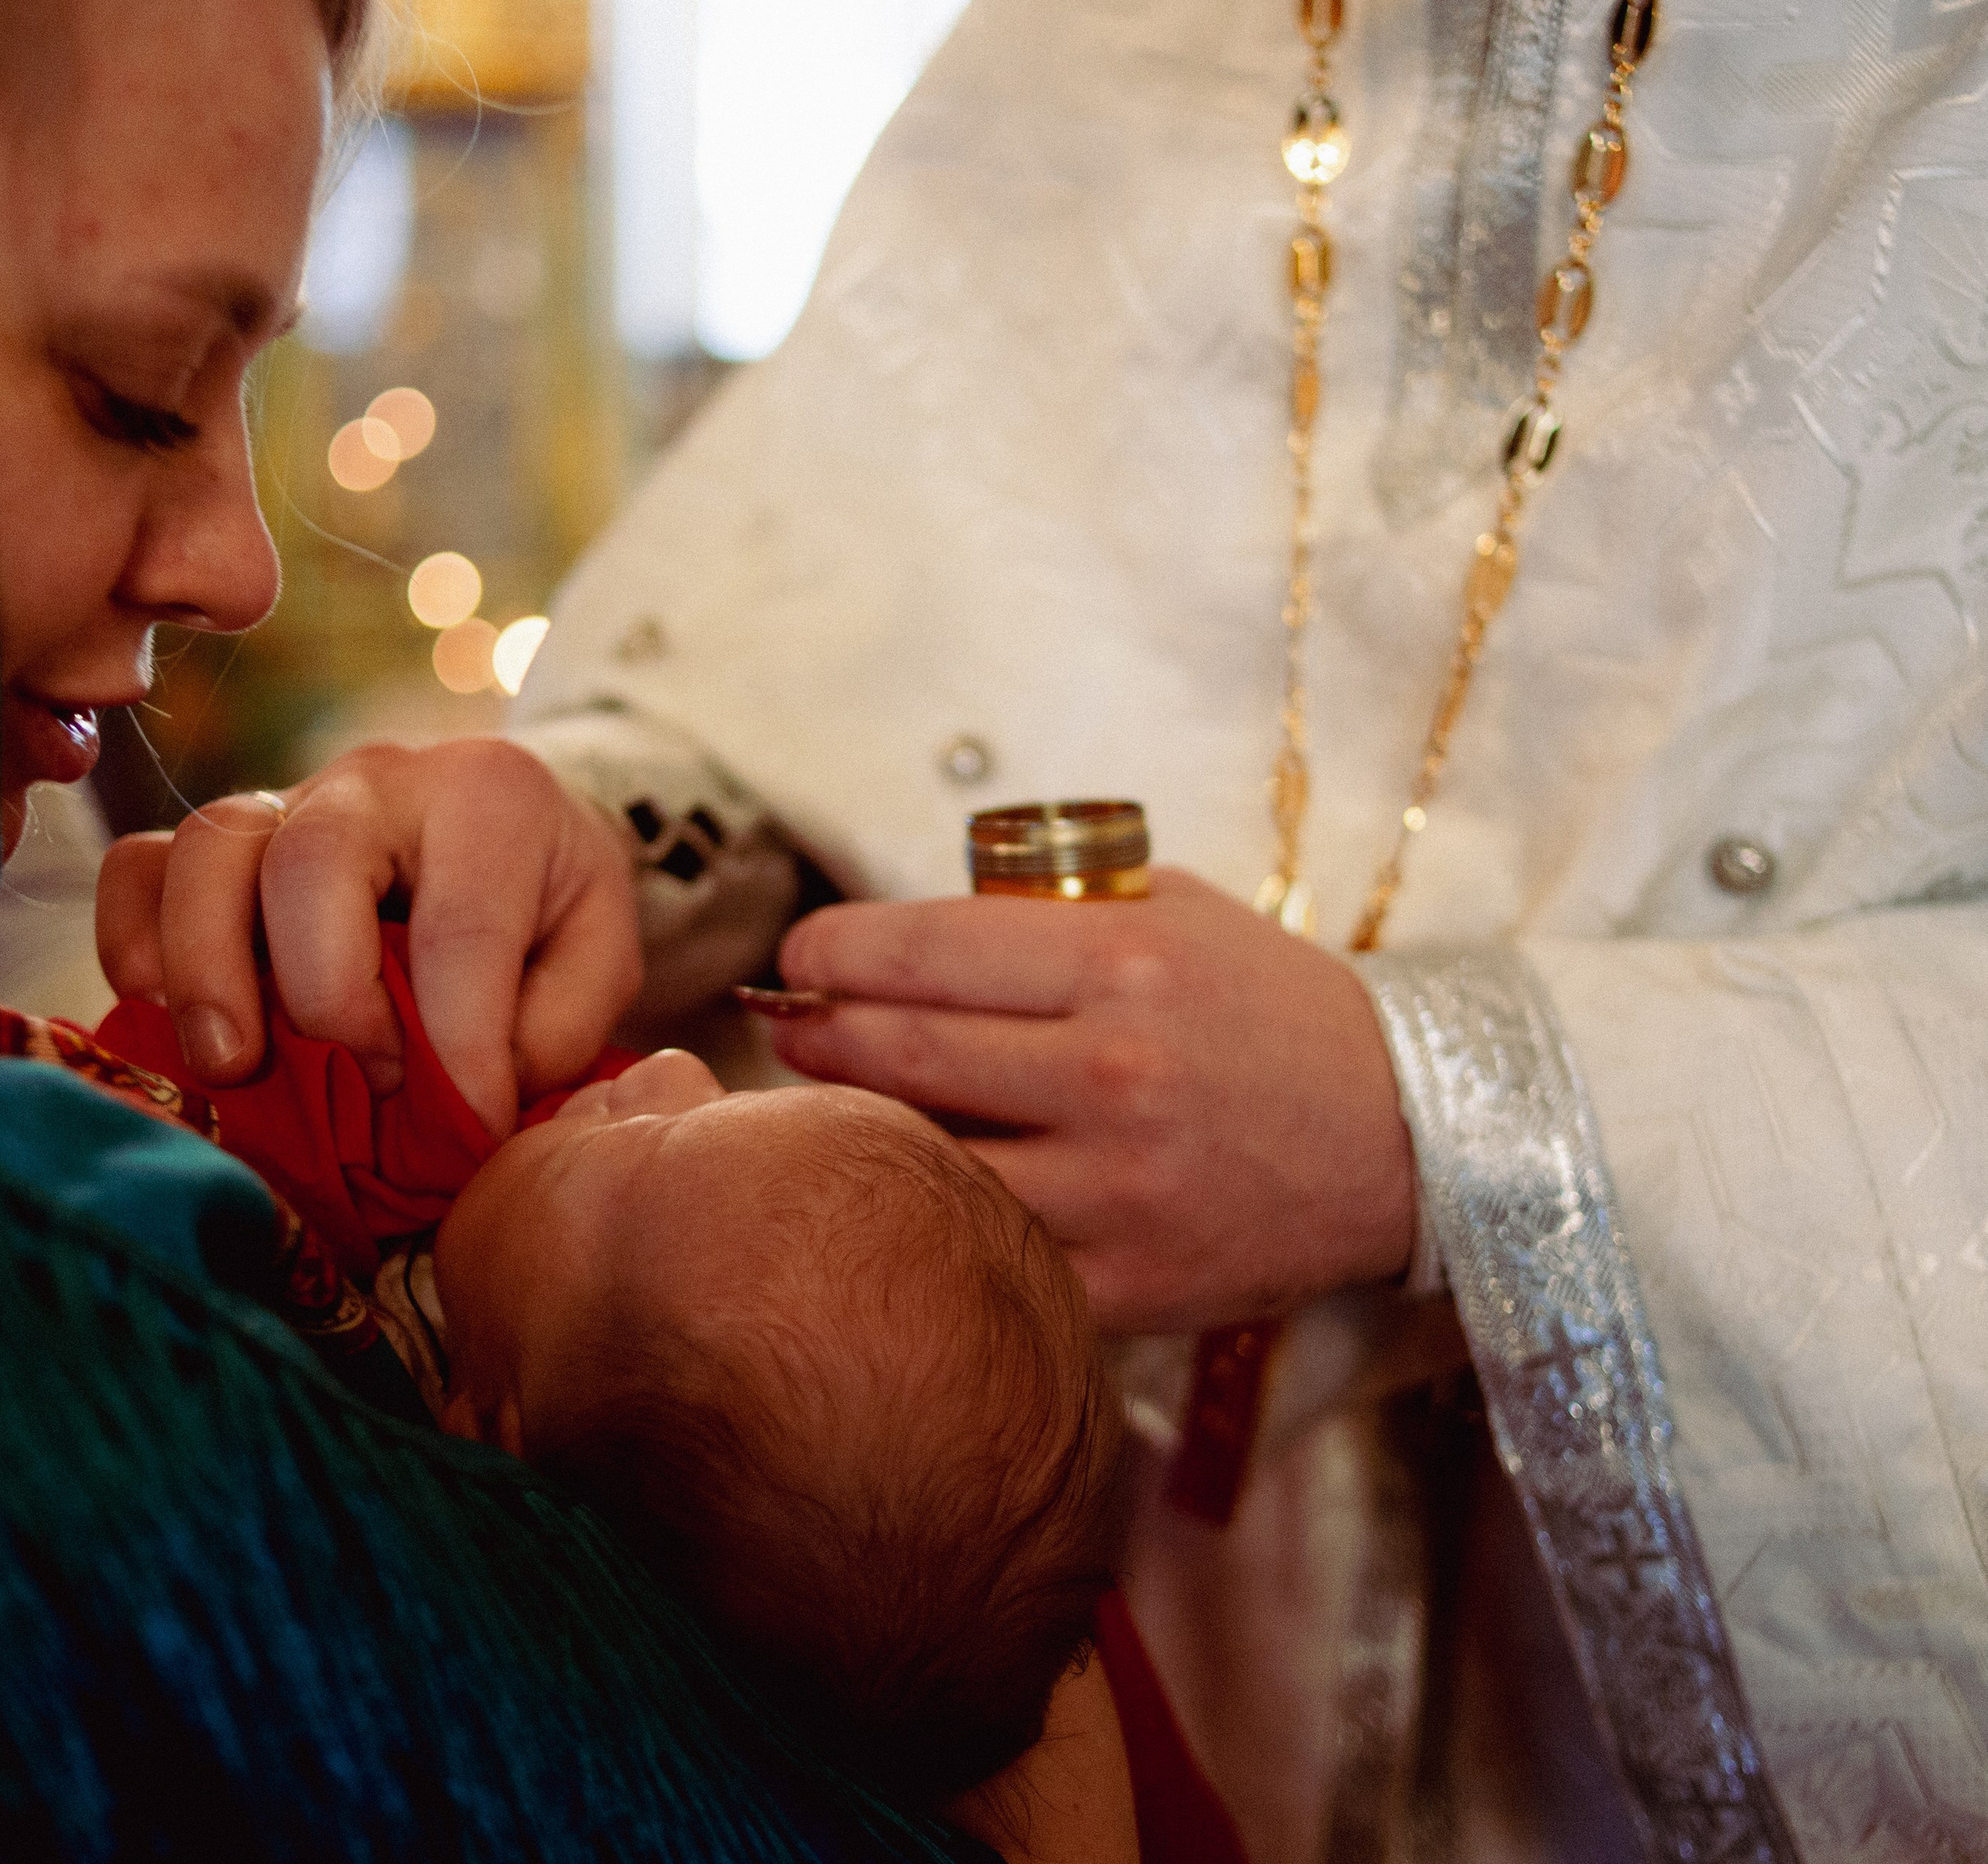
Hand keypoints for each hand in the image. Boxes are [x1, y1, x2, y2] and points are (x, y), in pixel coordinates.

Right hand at [96, 738, 641, 1138]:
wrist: (518, 834)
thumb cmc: (554, 904)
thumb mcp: (601, 956)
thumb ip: (556, 1027)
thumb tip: (461, 1097)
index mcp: (490, 796)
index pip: (459, 928)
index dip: (459, 1046)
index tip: (474, 1123)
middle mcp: (377, 780)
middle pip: (308, 864)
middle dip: (327, 995)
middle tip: (370, 1081)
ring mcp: (286, 800)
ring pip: (207, 853)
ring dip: (206, 972)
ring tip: (237, 1064)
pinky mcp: (223, 842)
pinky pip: (141, 866)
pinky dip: (133, 941)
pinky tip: (166, 1014)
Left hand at [772, 869, 1413, 1332]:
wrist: (1404, 1134)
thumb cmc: (1271, 1007)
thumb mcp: (1176, 913)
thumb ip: (1048, 910)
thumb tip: (904, 932)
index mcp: (1121, 963)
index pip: (919, 947)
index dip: (830, 950)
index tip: (798, 959)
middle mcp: (1112, 1072)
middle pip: (900, 1051)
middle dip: (815, 1034)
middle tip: (788, 1029)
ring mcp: (1118, 1188)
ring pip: (927, 1160)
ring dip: (855, 1131)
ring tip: (828, 1108)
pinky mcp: (1129, 1281)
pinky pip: (989, 1251)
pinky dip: (936, 1218)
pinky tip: (914, 1191)